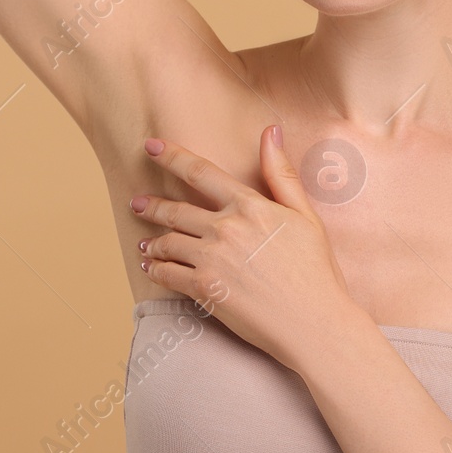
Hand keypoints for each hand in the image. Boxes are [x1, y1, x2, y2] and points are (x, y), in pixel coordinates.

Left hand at [129, 125, 354, 372]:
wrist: (313, 321)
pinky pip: (167, 274)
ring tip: (146, 242)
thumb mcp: (305, 215)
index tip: (152, 147)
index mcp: (250, 206)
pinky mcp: (204, 289)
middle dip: (152, 205)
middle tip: (136, 202)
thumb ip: (282, 173)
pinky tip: (152, 267)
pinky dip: (155, 268)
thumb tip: (271, 131)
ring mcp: (212, 259)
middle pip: (176, 210)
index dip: (173, 156)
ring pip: (168, 242)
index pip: (202, 173)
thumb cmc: (315, 269)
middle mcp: (226, 228)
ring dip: (153, 241)